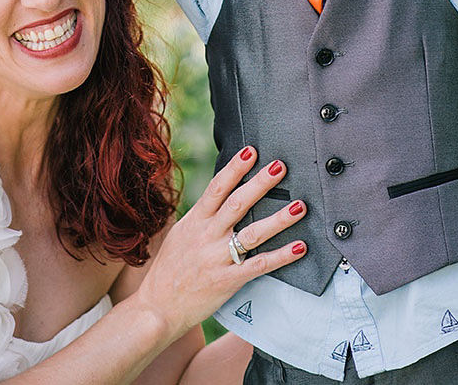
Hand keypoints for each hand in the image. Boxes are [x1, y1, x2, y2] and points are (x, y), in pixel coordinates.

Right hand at [135, 150, 305, 343]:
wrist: (158, 306)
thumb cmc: (170, 268)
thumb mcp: (181, 233)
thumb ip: (202, 214)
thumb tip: (221, 192)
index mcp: (195, 221)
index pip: (217, 187)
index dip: (235, 168)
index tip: (251, 150)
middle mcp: (207, 236)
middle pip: (238, 204)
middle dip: (261, 184)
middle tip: (281, 167)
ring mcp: (218, 258)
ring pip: (253, 233)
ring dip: (278, 219)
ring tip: (299, 206)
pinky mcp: (228, 281)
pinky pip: (259, 265)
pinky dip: (281, 256)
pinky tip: (299, 246)